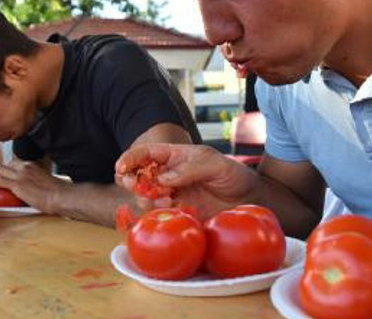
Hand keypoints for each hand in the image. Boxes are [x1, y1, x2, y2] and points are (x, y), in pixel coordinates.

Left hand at [0, 160, 69, 213]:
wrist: (62, 197)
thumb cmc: (58, 194)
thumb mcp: (45, 183)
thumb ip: (36, 183)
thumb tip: (34, 191)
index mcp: (32, 166)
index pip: (13, 164)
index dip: (4, 172)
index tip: (1, 180)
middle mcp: (25, 167)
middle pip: (3, 165)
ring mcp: (21, 175)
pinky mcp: (17, 184)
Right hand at [115, 143, 260, 220]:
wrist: (249, 200)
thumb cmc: (233, 175)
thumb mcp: (216, 164)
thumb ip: (190, 168)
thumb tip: (162, 179)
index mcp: (173, 157)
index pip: (145, 153)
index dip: (130, 158)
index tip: (121, 167)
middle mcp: (167, 176)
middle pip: (136, 176)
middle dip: (130, 180)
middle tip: (137, 186)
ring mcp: (170, 196)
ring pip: (143, 198)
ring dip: (147, 200)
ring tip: (168, 201)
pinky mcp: (176, 215)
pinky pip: (156, 218)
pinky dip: (155, 218)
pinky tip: (170, 213)